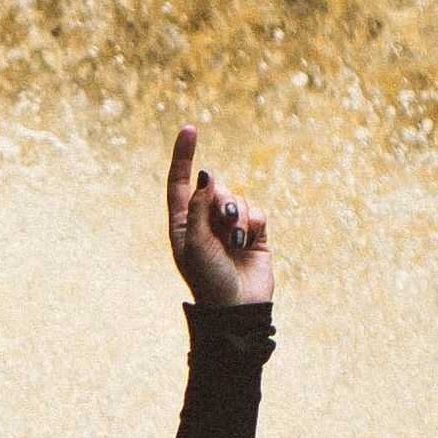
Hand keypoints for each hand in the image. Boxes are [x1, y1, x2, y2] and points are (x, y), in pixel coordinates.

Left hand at [166, 121, 271, 304]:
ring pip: (238, 198)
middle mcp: (205, 222)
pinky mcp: (254, 233)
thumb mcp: (196, 244)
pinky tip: (248, 243)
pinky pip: (257, 212)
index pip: (180, 183)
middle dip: (222, 199)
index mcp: (183, 224)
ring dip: (238, 217)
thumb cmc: (209, 281)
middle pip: (215, 188)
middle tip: (223, 223)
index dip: (184, 157)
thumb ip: (199, 208)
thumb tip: (207, 176)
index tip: (189, 129)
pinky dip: (253, 224)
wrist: (237, 308)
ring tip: (236, 243)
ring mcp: (230, 227)